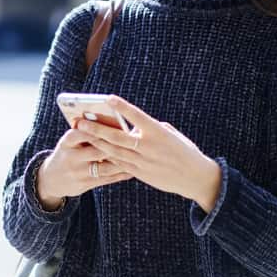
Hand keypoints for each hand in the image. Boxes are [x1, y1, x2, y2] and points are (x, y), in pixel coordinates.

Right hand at [36, 126, 134, 208]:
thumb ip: (84, 133)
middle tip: (134, 138)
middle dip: (116, 144)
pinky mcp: (85, 185)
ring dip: (122, 161)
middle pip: (97, 150)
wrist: (51, 179)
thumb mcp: (69, 141)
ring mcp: (78, 173)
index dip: (100, 128)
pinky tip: (133, 168)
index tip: (117, 123)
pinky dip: (121, 174)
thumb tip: (108, 119)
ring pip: (105, 167)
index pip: (83, 132)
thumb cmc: (67, 152)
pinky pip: (107, 179)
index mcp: (66, 142)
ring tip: (137, 154)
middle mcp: (71, 157)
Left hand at [73, 95, 221, 209]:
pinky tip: (94, 150)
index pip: (137, 116)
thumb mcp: (170, 134)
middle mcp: (149, 147)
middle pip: (118, 136)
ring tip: (83, 134)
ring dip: (97, 142)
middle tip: (81, 122)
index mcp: (158, 132)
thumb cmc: (184, 150)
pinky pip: (119, 164)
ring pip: (114, 151)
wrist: (195, 178)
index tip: (108, 98)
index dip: (122, 107)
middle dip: (97, 129)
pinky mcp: (140, 173)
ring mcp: (143, 162)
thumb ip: (151, 127)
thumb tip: (132, 126)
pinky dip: (106, 156)